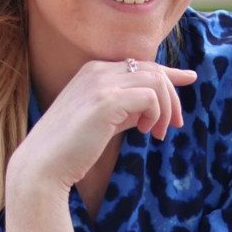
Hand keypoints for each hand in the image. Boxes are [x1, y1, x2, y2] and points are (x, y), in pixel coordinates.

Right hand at [9, 60, 196, 188]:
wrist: (42, 166)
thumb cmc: (70, 149)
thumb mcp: (103, 121)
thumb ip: (125, 109)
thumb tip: (152, 107)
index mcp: (92, 71)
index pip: (140, 65)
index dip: (168, 73)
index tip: (189, 78)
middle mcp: (97, 71)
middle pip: (152, 70)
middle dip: (172, 96)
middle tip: (175, 125)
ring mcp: (101, 83)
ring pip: (155, 80)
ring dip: (165, 108)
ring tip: (158, 132)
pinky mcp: (107, 100)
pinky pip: (150, 96)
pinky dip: (156, 113)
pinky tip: (147, 131)